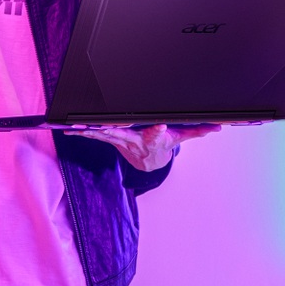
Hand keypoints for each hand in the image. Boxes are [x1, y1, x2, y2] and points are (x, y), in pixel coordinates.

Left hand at [64, 123, 223, 171]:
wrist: (147, 160)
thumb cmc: (162, 145)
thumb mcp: (181, 137)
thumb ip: (197, 131)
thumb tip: (218, 127)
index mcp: (152, 139)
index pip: (158, 134)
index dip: (160, 130)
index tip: (161, 126)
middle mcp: (134, 140)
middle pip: (125, 134)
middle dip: (115, 129)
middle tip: (106, 124)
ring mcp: (120, 140)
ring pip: (104, 133)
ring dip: (89, 130)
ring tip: (75, 125)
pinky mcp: (109, 137)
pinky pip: (93, 133)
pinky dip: (80, 131)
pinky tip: (66, 127)